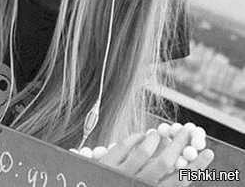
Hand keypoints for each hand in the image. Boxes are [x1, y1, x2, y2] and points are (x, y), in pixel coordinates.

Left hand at [98, 126, 213, 185]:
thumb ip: (154, 177)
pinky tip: (140, 135)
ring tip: (159, 134)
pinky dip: (135, 138)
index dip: (195, 166)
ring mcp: (120, 175)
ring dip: (155, 140)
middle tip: (187, 131)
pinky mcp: (105, 164)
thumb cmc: (114, 184)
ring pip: (145, 152)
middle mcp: (137, 185)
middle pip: (165, 164)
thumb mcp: (137, 184)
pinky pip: (124, 146)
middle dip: (178, 145)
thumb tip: (170, 156)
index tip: (207, 152)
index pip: (179, 181)